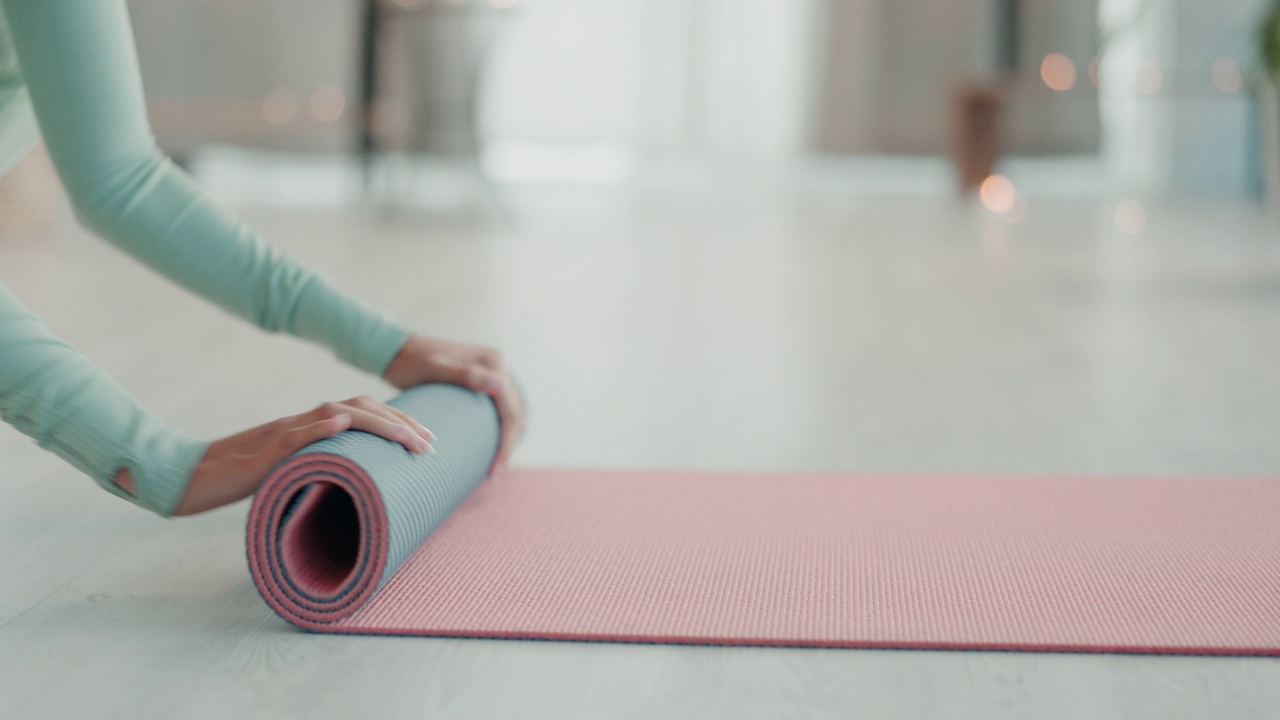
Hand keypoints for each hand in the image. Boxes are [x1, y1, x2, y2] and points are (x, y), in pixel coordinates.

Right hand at [115, 397, 435, 515]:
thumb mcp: (288, 474)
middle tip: (432, 443)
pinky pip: (298, 434)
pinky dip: (322, 427)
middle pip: (362, 407)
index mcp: (310, 427)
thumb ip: (316, 469)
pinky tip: (346, 425)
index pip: (362, 411)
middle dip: (402, 422)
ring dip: (380, 424)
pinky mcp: (266, 451)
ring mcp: (285, 433)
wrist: (189, 476)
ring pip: (339, 414)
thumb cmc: (236, 480)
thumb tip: (352, 488)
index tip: (427, 439)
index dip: (397, 420)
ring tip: (410, 441)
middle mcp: (303, 423)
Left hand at [382, 335, 525, 471]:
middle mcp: (498, 364)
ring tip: (493, 465)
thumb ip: (467, 374)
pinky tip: (491, 444)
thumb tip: (501, 385)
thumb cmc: (410, 362)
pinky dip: (500, 426)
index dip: (506, 442)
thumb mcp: (434, 369)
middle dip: (507, 444)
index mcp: (492, 362)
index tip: (493, 470)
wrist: (395, 349)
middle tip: (493, 474)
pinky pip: (500, 405)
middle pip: (514, 411)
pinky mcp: (483, 377)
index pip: (510, 409)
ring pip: (511, 409)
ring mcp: (492, 369)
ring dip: (507, 437)